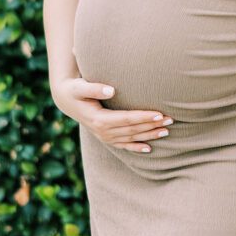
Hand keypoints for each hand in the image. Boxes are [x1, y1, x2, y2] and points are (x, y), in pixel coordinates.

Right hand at [51, 77, 173, 153]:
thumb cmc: (75, 90)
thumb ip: (94, 88)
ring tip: (166, 131)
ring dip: (149, 135)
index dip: (143, 117)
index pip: (127, 119)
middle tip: (170, 120)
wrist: (66, 100)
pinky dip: (136, 147)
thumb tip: (111, 91)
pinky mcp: (105, 137)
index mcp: (99, 119)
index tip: (159, 113)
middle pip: (132, 130)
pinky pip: (123, 145)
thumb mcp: (80, 87)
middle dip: (152, 126)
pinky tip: (149, 149)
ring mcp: (104, 136)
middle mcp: (103, 131)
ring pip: (131, 138)